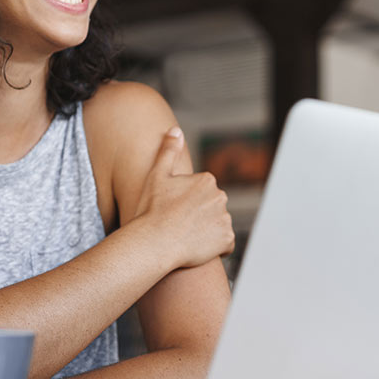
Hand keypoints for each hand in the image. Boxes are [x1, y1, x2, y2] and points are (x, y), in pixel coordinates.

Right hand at [134, 127, 234, 268]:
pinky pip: (225, 244)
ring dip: (208, 231)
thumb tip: (176, 130)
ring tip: (186, 238)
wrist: (154, 242)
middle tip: (179, 225)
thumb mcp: (157, 176)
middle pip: (212, 208)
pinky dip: (216, 247)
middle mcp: (221, 197)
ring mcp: (225, 219)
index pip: (202, 193)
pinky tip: (198, 248)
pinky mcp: (226, 239)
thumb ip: (168, 151)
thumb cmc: (152, 209)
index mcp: (207, 180)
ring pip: (218, 225)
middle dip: (200, 216)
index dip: (188, 203)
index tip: (174, 211)